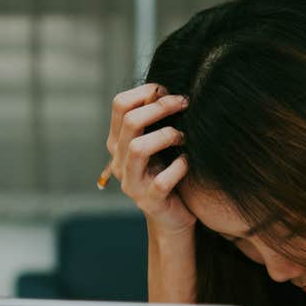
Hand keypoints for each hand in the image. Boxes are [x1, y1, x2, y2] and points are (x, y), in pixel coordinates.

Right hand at [105, 83, 194, 235]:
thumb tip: (168, 90)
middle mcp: (119, 160)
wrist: (172, 215)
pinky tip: (187, 162)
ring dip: (166, 136)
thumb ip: (156, 119)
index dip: (146, 92)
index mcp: (118, 141)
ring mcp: (131, 183)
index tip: (170, 92)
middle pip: (130, 122)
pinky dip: (179, 167)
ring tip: (183, 137)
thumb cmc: (168, 171)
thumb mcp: (159, 142)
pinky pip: (162, 181)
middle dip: (160, 107)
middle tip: (184, 104)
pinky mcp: (149, 201)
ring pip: (138, 148)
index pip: (120, 104)